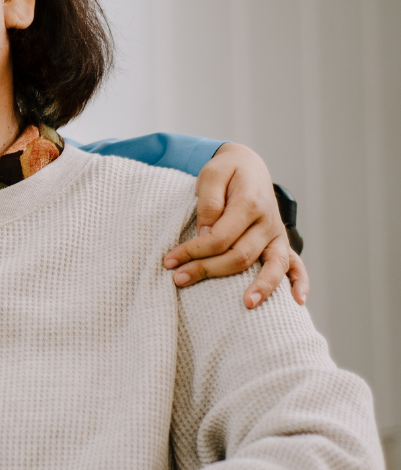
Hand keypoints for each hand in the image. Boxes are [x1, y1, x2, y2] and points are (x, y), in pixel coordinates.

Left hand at [162, 143, 308, 309]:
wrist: (248, 165)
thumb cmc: (225, 171)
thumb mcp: (211, 175)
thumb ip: (209, 203)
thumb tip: (206, 236)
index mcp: (249, 203)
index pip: (220, 237)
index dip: (194, 251)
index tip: (169, 261)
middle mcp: (267, 221)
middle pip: (240, 255)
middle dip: (207, 270)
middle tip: (178, 279)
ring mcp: (276, 234)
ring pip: (272, 265)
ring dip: (261, 287)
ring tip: (246, 304)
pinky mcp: (280, 242)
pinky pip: (295, 264)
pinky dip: (300, 282)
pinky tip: (296, 301)